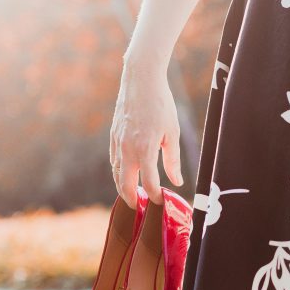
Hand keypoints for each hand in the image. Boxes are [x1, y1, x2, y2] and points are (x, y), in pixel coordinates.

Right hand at [110, 65, 183, 208]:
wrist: (140, 81)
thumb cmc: (161, 105)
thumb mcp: (173, 133)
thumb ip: (172, 160)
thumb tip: (177, 181)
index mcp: (145, 149)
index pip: (149, 183)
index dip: (155, 196)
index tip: (161, 203)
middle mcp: (127, 149)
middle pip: (124, 184)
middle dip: (131, 199)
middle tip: (138, 208)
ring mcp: (117, 142)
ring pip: (116, 172)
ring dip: (122, 186)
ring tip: (131, 195)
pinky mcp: (113, 135)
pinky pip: (114, 159)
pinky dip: (118, 171)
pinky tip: (125, 173)